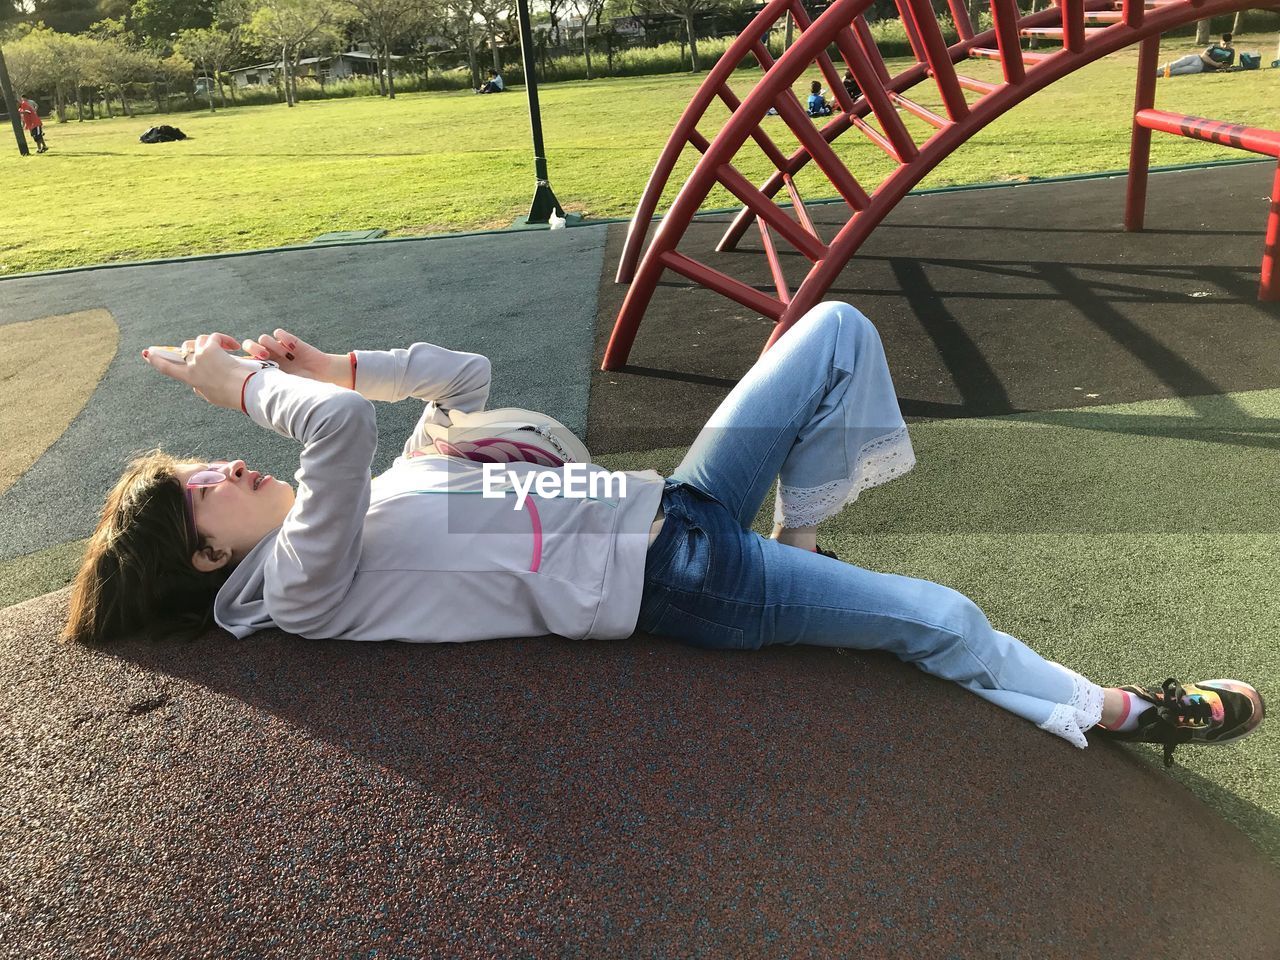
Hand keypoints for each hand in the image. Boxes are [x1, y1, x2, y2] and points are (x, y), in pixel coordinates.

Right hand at [143, 332, 259, 410]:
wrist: (241, 389)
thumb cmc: (229, 395)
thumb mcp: (210, 396)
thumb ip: (200, 389)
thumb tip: (196, 385)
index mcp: (189, 378)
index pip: (167, 368)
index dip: (155, 360)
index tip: (147, 353)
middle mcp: (191, 364)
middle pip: (185, 349)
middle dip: (194, 347)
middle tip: (209, 350)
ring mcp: (200, 354)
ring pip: (200, 340)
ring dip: (210, 343)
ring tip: (226, 350)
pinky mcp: (211, 347)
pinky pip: (214, 337)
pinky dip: (224, 340)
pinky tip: (234, 346)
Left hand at [240, 328, 350, 387]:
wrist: (323, 375)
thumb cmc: (304, 386)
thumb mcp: (285, 390)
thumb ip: (269, 390)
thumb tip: (253, 400)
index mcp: (262, 370)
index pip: (245, 361)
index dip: (244, 361)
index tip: (252, 367)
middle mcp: (268, 357)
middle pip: (249, 345)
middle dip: (254, 348)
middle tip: (264, 356)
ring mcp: (277, 348)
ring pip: (263, 339)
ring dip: (272, 345)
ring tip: (285, 355)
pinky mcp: (289, 341)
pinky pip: (279, 334)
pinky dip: (283, 339)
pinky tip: (292, 348)